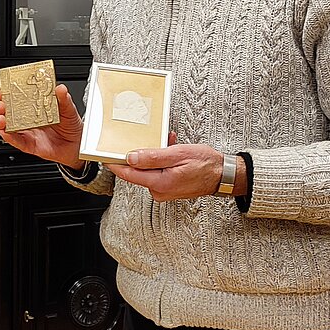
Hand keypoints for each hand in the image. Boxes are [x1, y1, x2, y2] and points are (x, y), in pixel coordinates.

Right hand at [0, 83, 83, 169]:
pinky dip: (9, 137)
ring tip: (1, 116)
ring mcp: (26, 132)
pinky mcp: (28, 145)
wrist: (77, 145)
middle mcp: (26, 119)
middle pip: (5, 112)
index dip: (5, 93)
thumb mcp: (68, 109)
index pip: (14, 98)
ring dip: (0, 120)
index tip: (2, 88)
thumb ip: (64, 99)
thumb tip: (60, 88)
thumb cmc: (71, 126)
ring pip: (6, 127)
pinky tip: (6, 131)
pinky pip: (15, 141)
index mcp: (33, 107)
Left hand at [104, 138, 224, 201]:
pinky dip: (162, 160)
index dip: (115, 164)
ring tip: (166, 142)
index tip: (105, 155)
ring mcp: (164, 190)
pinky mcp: (169, 187)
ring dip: (154, 154)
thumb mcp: (178, 154)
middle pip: (138, 171)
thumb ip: (153, 157)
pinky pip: (158, 171)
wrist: (224, 175)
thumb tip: (131, 158)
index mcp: (160, 183)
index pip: (129, 174)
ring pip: (149, 169)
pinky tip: (170, 148)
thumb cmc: (206, 164)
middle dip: (141, 153)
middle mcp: (160, 190)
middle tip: (145, 139)